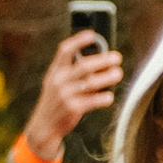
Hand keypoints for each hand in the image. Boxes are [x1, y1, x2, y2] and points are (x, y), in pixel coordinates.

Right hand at [22, 31, 123, 162]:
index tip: (92, 35)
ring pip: (92, 82)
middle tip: (117, 58)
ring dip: (109, 77)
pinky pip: (94, 100)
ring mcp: (65, 96)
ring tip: (117, 74)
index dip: (79, 40)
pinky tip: (109, 96)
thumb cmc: (56, 101)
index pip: (65, 51)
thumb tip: (100, 58)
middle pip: (84, 66)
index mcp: (55, 72)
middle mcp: (59, 82)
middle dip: (104, 60)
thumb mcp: (56, 83)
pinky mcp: (73, 109)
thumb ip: (71, 71)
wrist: (44, 127)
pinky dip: (105, 97)